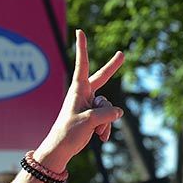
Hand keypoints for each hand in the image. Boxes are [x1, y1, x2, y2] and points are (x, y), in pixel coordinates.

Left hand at [33, 30, 124, 171]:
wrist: (60, 150)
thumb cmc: (69, 133)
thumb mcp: (90, 121)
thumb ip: (106, 113)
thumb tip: (118, 112)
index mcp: (78, 90)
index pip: (82, 65)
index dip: (82, 48)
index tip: (80, 31)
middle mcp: (84, 95)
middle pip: (101, 79)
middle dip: (112, 68)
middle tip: (122, 54)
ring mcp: (89, 105)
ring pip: (108, 108)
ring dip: (105, 122)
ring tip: (95, 131)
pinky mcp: (92, 117)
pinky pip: (107, 118)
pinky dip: (105, 128)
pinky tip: (100, 138)